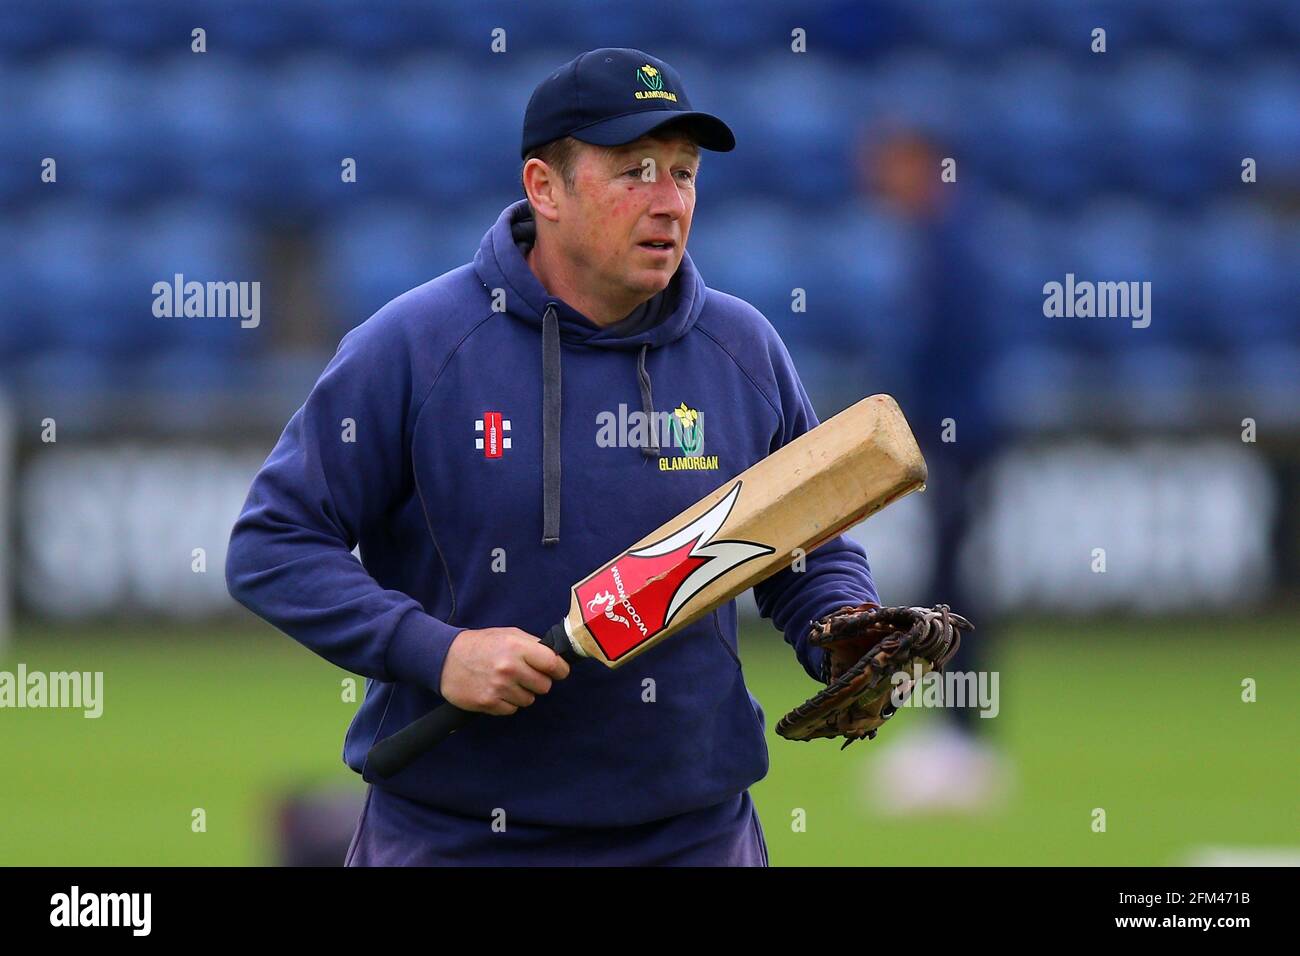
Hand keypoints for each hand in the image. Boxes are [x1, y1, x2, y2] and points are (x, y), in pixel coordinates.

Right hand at [439, 627, 570, 715]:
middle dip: (538, 682)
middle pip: (545, 686)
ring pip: (529, 701)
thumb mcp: (508, 634)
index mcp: (517, 647)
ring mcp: (499, 687)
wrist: (444, 658)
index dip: (560, 669)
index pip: (553, 664)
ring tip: (507, 682)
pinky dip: (507, 703)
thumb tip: (556, 656)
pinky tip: (496, 691)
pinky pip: (512, 710)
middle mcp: (509, 668)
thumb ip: (533, 644)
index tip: (558, 671)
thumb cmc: (480, 644)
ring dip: (522, 693)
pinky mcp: (488, 702)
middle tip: (526, 675)